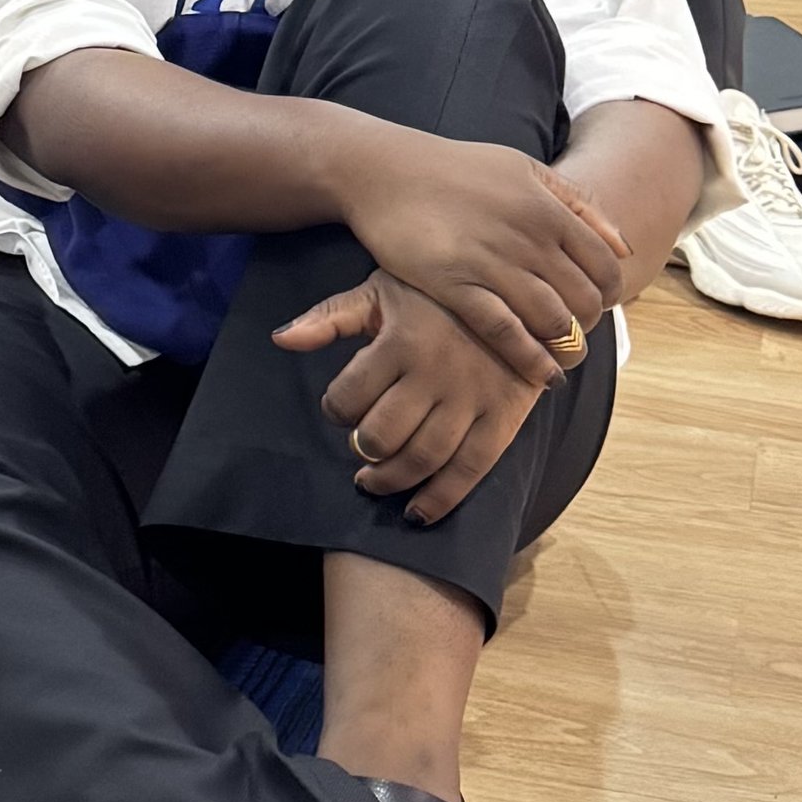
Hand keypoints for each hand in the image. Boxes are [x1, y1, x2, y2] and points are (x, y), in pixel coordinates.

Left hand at [273, 270, 554, 523]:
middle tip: (358, 449)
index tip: (339, 410)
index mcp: (400, 341)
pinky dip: (440, 499)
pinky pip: (470, 470)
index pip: (348, 397)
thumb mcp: (382, 290)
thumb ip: (331, 317)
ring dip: (390, 480)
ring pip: (421, 459)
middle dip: (361, 449)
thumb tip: (280, 339)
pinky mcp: (503, 418)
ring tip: (374, 480)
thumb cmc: (438, 292)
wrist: (520, 291)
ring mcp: (471, 400)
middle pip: (381, 436)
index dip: (335, 410)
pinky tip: (417, 512)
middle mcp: (434, 374)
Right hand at [344, 124, 625, 381]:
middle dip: (588, 326)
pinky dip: (530, 358)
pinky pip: (506, 332)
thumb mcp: (523, 168)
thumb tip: (622, 246)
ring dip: (565, 348)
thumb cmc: (456, 169)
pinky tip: (540, 374)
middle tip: (576, 335)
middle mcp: (527, 237)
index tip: (595, 307)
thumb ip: (576, 202)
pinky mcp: (455, 285)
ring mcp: (492, 263)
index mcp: (547, 208)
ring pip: (552, 321)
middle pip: (584, 300)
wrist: (386, 171)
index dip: (608, 295)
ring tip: (562, 358)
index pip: (605, 266)